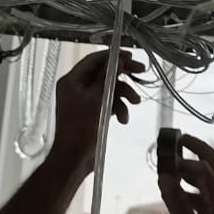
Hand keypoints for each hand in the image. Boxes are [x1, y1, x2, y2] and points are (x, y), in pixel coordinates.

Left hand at [52, 49, 143, 172]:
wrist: (75, 158)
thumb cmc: (81, 127)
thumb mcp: (96, 98)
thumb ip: (107, 77)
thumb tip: (117, 59)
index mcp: (72, 80)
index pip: (94, 60)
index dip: (113, 56)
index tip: (131, 56)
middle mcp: (78, 87)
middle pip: (104, 73)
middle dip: (123, 75)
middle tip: (141, 71)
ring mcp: (85, 100)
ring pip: (109, 89)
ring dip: (123, 95)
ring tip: (135, 102)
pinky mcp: (93, 112)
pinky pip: (108, 103)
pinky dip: (118, 108)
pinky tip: (123, 119)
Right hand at [157, 135, 213, 213]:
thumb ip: (175, 200)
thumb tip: (164, 175)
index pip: (204, 168)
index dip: (186, 158)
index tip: (169, 150)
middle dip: (200, 151)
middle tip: (182, 141)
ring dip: (197, 171)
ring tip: (175, 170)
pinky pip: (212, 196)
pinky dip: (197, 189)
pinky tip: (181, 198)